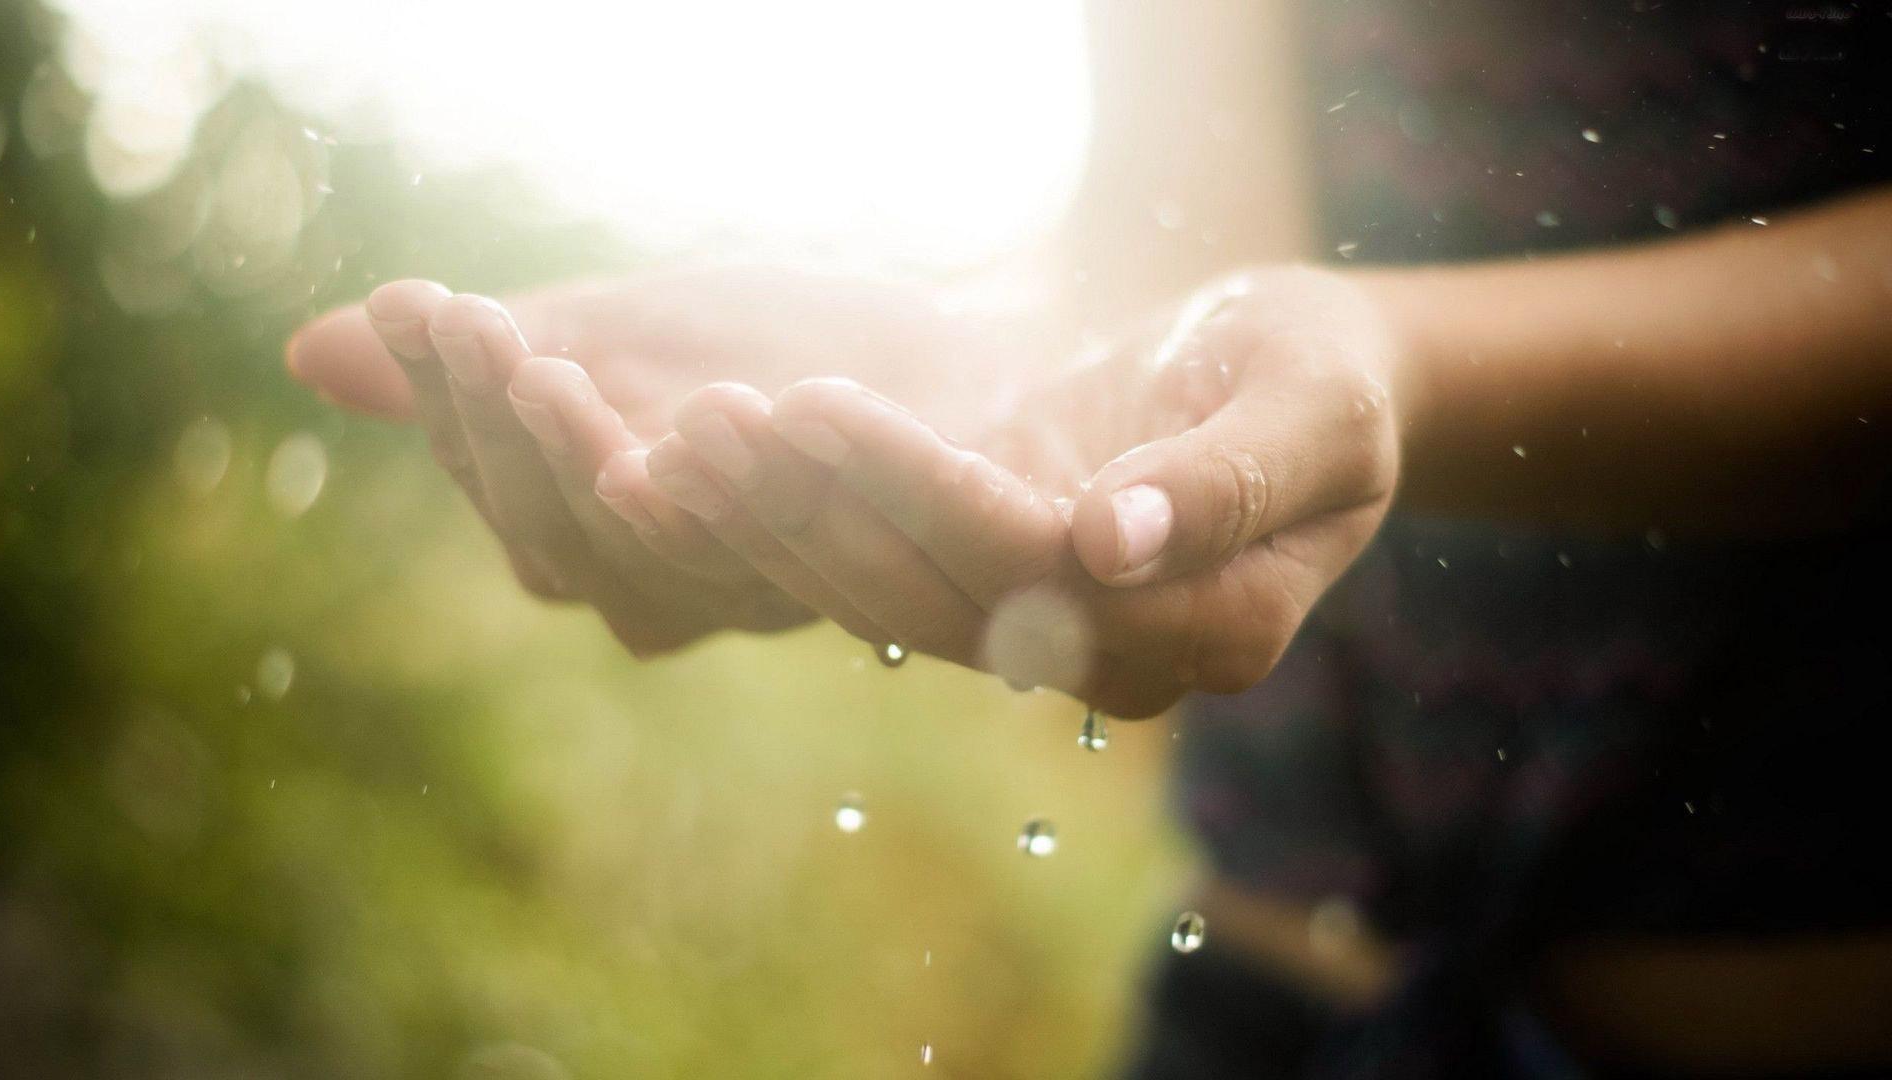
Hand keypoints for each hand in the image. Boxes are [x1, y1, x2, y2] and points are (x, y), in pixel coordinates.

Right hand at [285, 267, 1025, 653]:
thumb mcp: (612, 334)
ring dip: (607, 457)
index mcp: (599, 544)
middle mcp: (676, 592)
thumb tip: (310, 349)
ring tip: (564, 362)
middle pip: (570, 536)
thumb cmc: (762, 349)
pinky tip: (740, 409)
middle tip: (477, 325)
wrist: (945, 362)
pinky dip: (773, 482)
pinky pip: (809, 545)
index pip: (504, 491)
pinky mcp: (890, 575)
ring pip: (669, 550)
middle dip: (511, 430)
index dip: (453, 409)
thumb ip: (487, 363)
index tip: (421, 306)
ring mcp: (780, 589)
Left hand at [653, 267, 1403, 715]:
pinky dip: (792, 519)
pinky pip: (879, 568)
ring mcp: (1049, 633)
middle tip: (706, 418)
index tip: (815, 402)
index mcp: (1211, 630)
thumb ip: (1233, 482)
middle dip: (814, 507)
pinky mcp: (992, 587)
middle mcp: (1116, 658)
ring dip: (779, 520)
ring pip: (887, 597)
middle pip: (937, 597)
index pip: (1034, 569)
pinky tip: (704, 461)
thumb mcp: (1317, 411)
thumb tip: (1111, 542)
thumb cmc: (1328, 378)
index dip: (917, 491)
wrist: (1301, 381)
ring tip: (684, 436)